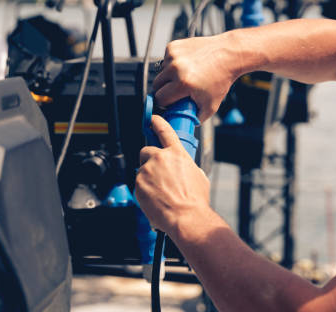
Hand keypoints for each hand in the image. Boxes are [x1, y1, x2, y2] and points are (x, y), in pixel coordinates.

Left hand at [135, 115, 210, 234]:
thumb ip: (186, 166)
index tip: (153, 119)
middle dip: (149, 160)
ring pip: (142, 171)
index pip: (165, 130)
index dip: (158, 122)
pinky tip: (155, 199)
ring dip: (147, 179)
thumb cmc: (195, 200)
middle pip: (146, 151)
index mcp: (177, 153)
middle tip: (157, 175)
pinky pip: (138, 185)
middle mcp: (160, 158)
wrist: (186, 216)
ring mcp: (147, 170)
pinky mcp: (138, 184)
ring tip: (160, 193)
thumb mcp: (198, 176)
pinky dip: (144, 191)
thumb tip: (182, 169)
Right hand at [152, 35, 238, 121]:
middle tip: (176, 91)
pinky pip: (165, 60)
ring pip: (160, 72)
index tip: (170, 103)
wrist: (228, 55)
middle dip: (164, 90)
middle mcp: (176, 68)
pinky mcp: (173, 46)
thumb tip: (183, 124)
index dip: (165, 103)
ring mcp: (173, 55)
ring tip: (185, 76)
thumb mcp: (211, 105)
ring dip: (168, 76)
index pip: (160, 98)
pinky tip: (185, 65)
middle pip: (156, 85)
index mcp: (183, 83)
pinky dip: (172, 64)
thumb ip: (196, 118)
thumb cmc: (221, 79)